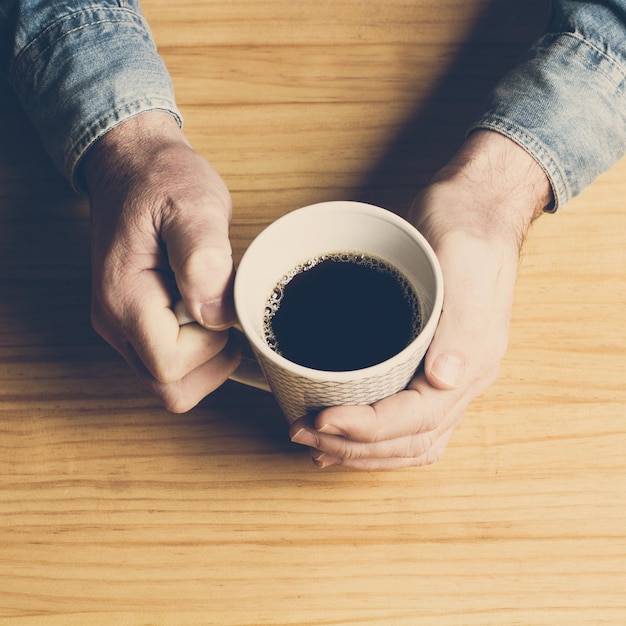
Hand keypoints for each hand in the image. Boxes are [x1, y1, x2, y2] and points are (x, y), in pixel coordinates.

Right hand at [83, 111, 239, 411]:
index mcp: (123, 298)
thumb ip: (203, 259)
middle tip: (223, 310)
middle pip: (168, 387)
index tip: (224, 305)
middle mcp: (114, 322)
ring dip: (205, 358)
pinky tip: (207, 310)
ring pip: (169, 382)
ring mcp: (122, 326)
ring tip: (214, 305)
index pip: (170, 365)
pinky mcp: (136, 324)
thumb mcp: (193, 204)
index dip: (211, 348)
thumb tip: (216, 315)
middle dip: (210, 362)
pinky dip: (197, 351)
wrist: (135, 167)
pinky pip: (168, 362)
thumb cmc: (163, 180)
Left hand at [289, 130, 552, 468]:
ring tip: (317, 444)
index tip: (322, 419)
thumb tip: (443, 381)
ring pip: (408, 438)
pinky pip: (405, 416)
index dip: (368, 429)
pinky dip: (374, 434)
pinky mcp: (426, 360)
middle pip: (408, 439)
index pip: (418, 419)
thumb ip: (463, 325)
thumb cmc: (467, 227)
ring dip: (362, 450)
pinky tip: (342, 429)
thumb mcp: (466, 261)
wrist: (474, 205)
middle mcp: (461, 376)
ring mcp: (446, 373)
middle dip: (354, 447)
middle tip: (304, 434)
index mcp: (472, 360)